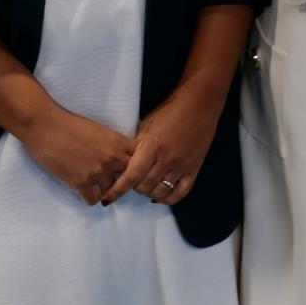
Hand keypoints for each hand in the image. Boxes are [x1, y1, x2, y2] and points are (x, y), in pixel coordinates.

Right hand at [17, 105, 134, 205]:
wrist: (44, 125)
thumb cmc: (67, 122)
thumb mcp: (98, 129)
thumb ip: (111, 143)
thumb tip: (118, 156)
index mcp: (117, 141)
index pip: (140, 159)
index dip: (137, 166)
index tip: (129, 169)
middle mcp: (111, 158)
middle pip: (130, 178)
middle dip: (124, 181)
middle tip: (114, 181)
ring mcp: (97, 172)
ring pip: (112, 191)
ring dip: (104, 189)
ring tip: (94, 184)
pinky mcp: (80, 183)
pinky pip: (94, 200)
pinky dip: (89, 197)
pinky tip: (83, 190)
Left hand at [101, 79, 224, 205]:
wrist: (199, 105)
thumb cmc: (170, 111)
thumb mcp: (147, 125)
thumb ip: (137, 146)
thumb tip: (126, 163)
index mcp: (151, 146)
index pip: (131, 176)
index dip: (117, 190)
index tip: (107, 199)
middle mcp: (166, 159)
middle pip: (144, 186)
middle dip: (134, 188)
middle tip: (131, 182)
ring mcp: (182, 166)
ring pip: (160, 192)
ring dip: (149, 193)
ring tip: (145, 187)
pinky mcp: (194, 169)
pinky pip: (180, 193)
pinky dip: (168, 199)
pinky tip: (160, 196)